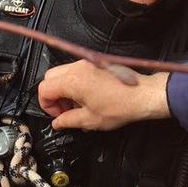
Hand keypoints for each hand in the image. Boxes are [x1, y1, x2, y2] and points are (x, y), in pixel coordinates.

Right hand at [37, 60, 169, 130]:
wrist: (143, 95)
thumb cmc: (121, 106)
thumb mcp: (90, 120)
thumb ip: (68, 120)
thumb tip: (58, 122)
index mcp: (73, 81)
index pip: (44, 88)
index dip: (47, 105)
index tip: (57, 115)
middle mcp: (78, 67)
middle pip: (50, 77)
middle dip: (53, 95)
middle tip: (64, 110)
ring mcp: (87, 63)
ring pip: (62, 73)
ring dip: (63, 89)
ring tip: (76, 105)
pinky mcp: (95, 64)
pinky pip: (76, 71)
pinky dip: (74, 83)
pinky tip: (86, 97)